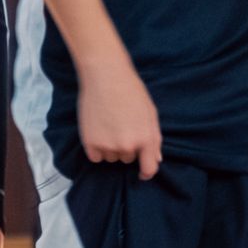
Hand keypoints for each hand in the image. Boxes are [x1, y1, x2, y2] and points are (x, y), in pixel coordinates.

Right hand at [80, 56, 161, 178]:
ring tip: (110, 123)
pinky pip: (96, 157)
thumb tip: (157, 159)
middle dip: (127, 147)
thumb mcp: (150, 113)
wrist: (105, 76)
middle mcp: (127, 146)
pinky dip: (96, 148)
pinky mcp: (90, 143)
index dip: (146, 172)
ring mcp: (108, 145)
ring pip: (111, 158)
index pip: (149, 168)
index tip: (142, 171)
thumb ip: (154, 138)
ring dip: (111, 147)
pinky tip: (98, 129)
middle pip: (128, 159)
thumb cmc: (131, 91)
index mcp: (146, 138)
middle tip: (122, 125)